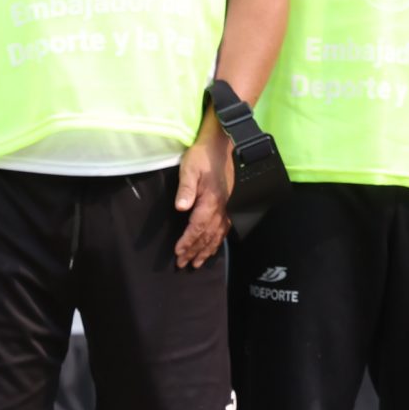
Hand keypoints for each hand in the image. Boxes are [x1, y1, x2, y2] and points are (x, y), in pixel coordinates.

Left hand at [173, 118, 233, 268]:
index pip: (198, 227)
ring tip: (198, 262)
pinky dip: (218, 240)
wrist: (220, 145)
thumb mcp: (189, 169)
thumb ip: (185, 189)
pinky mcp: (230, 203)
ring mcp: (228, 206)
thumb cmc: (201, 156)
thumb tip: (181, 207)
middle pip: (208, 235)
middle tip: (183, 264)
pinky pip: (226, 228)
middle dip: (195, 251)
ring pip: (218, 234)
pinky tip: (214, 246)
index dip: (188, 242)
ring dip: (207, 250)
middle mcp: (222, 207)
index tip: (178, 253)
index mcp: (211, 200)